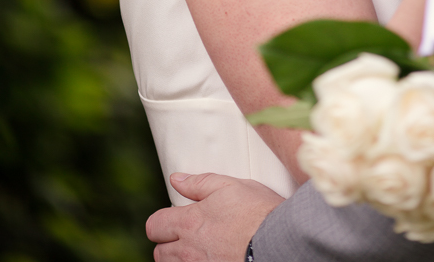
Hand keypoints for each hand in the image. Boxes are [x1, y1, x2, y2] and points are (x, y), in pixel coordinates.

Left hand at [145, 172, 282, 261]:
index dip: (161, 221)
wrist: (279, 242)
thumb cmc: (258, 212)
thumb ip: (199, 183)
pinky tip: (209, 258)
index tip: (174, 218)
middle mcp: (189, 250)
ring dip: (179, 258)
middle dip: (168, 243)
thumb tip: (176, 179)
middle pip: (159, 252)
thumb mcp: (230, 186)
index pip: (154, 226)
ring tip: (199, 249)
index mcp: (190, 221)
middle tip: (187, 236)